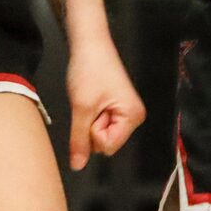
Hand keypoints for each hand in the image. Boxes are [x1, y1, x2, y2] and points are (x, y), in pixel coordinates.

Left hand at [64, 37, 144, 168]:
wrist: (89, 45)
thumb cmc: (90, 70)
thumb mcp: (81, 108)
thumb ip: (79, 140)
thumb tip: (77, 166)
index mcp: (133, 116)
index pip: (108, 146)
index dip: (93, 131)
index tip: (93, 110)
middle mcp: (133, 117)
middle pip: (105, 143)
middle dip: (92, 127)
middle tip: (91, 103)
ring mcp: (124, 113)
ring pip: (100, 135)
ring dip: (90, 121)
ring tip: (91, 99)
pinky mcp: (115, 108)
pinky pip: (100, 124)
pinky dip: (90, 115)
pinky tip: (91, 99)